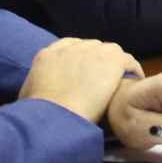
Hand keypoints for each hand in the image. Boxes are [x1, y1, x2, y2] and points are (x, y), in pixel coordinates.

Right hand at [19, 37, 141, 125]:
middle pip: (92, 47)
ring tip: (120, 79)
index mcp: (48, 55)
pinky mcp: (111, 60)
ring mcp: (92, 52)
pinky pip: (128, 60)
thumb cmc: (38, 113)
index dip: (80, 58)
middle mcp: (71, 48)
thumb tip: (37, 94)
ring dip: (115, 64)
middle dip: (98, 61)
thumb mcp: (27, 95)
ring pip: (111, 51)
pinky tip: (135, 80)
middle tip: (103, 78)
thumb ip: (35, 87)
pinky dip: (132, 69)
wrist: (56, 115)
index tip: (86, 71)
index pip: (69, 47)